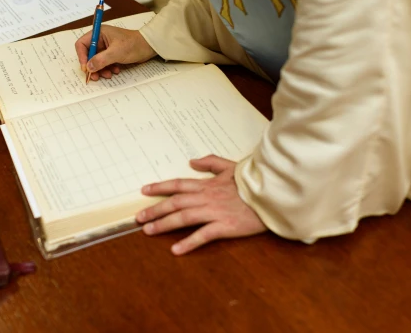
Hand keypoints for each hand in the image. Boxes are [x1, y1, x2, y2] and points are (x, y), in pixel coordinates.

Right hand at [75, 25, 156, 80]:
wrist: (150, 46)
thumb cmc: (134, 44)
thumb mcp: (116, 52)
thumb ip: (101, 60)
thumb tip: (88, 67)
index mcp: (99, 33)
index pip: (82, 44)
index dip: (81, 56)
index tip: (86, 68)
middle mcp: (101, 39)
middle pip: (88, 54)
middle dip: (92, 66)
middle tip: (95, 76)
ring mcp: (107, 47)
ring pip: (96, 61)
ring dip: (100, 69)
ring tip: (108, 75)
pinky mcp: (113, 54)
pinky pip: (104, 63)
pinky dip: (108, 68)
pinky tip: (115, 71)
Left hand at [136, 156, 266, 254]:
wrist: (272, 192)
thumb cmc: (253, 180)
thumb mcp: (231, 166)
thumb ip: (211, 162)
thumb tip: (192, 160)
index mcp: (208, 184)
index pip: (178, 184)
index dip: (160, 187)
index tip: (144, 190)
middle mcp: (207, 197)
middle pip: (175, 202)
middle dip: (155, 209)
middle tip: (138, 217)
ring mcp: (215, 212)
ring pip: (184, 217)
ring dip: (164, 224)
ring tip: (148, 231)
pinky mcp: (225, 226)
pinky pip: (203, 235)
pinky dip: (189, 243)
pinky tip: (175, 250)